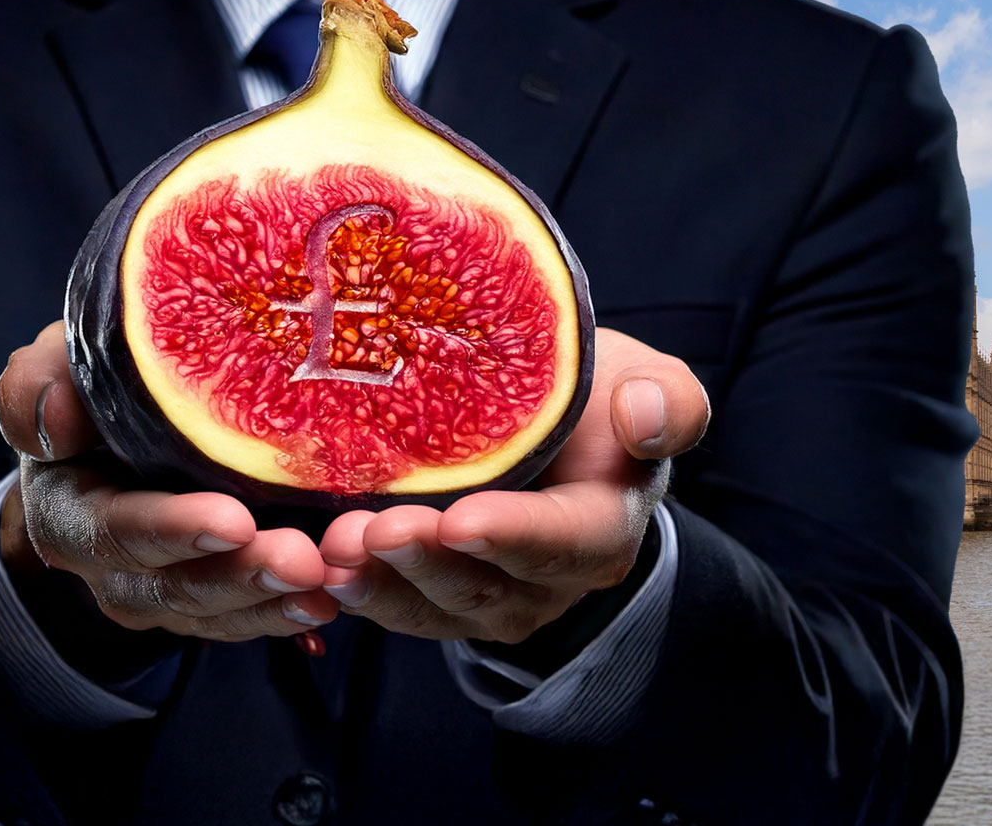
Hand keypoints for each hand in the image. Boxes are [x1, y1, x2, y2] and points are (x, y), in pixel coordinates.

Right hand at [0, 321, 339, 641]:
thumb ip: (40, 383)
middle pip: (176, 586)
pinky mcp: (206, 599)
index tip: (235, 519)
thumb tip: (52, 419)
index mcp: (68, 513)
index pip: (118, 530)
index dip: (174, 530)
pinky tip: (336, 602)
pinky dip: (287, 614)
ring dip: (274, 604)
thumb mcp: (56, 367)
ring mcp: (160, 591)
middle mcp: (109, 569)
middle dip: (242, 577)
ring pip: (217, 614)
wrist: (104, 431)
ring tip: (330, 586)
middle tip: (304, 562)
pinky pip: (244, 619)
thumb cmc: (86, 386)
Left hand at [317, 327, 707, 643]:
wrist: (560, 432)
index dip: (514, 535)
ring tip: (336, 550)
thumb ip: (668, 400)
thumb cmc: (599, 400)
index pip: (562, 540)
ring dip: (382, 583)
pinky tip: (323, 570)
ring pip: (434, 607)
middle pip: (485, 583)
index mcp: (604, 530)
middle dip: (425, 561)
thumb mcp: (648, 381)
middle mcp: (550, 582)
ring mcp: (494, 600)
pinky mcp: (444, 603)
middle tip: (373, 531)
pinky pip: (402, 610)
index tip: (461, 519)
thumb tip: (643, 419)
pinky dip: (363, 594)